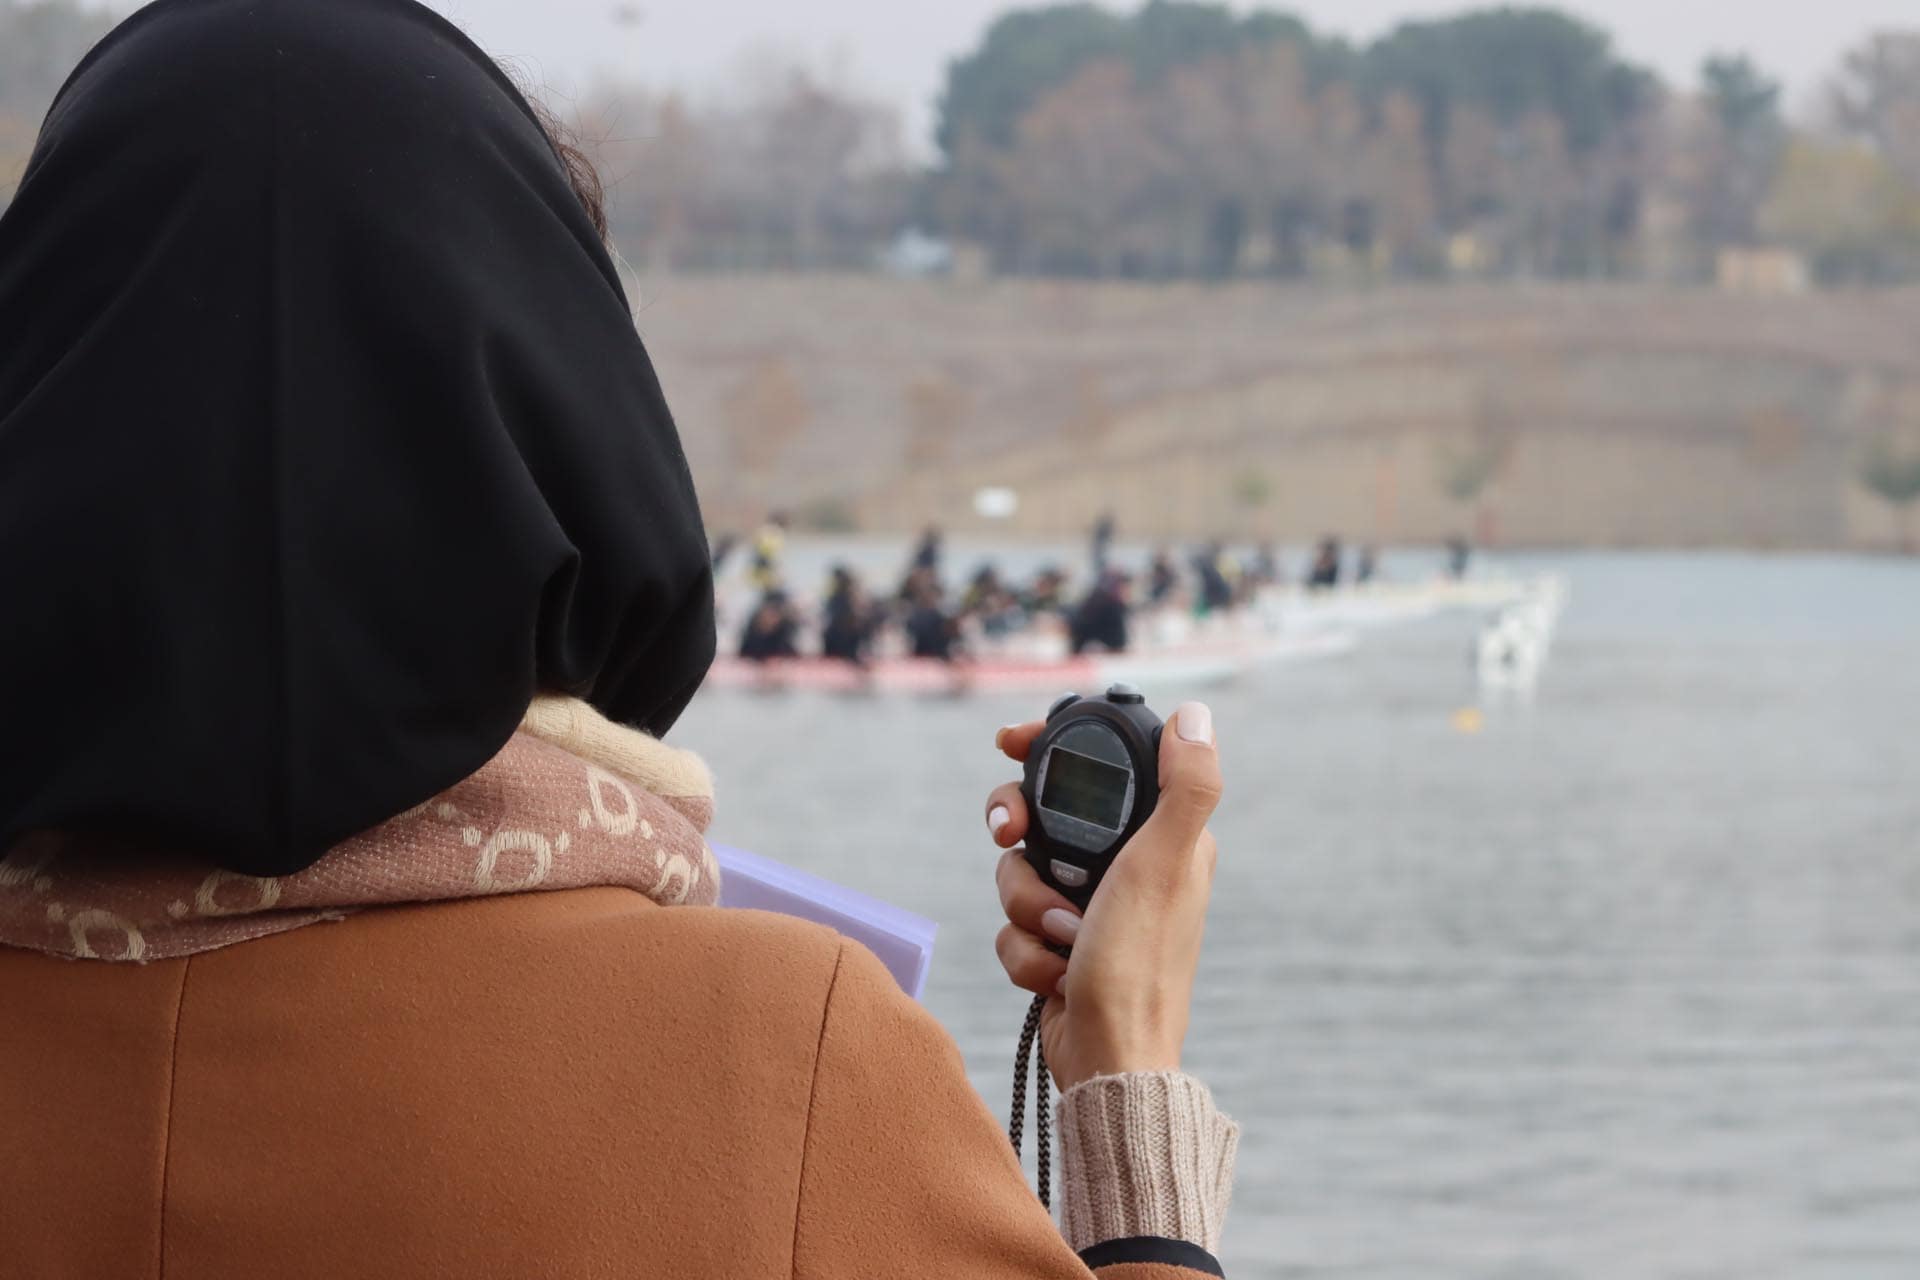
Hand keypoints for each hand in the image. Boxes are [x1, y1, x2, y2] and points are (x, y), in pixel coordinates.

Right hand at [983, 703, 1221, 1090]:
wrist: (1108, 1061)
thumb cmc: (1139, 965)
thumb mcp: (1163, 863)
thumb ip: (1186, 787)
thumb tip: (1194, 714)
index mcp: (1162, 836)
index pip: (1102, 763)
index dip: (1051, 747)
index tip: (1011, 743)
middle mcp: (1128, 865)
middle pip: (1044, 813)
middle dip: (1021, 833)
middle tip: (1009, 836)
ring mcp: (1090, 905)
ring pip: (1021, 869)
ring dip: (1026, 904)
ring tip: (1061, 937)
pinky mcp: (1060, 943)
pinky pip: (1015, 922)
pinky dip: (1025, 949)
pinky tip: (1055, 973)